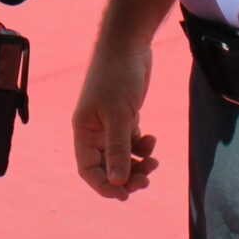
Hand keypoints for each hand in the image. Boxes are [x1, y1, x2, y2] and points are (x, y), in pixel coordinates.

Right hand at [71, 42, 158, 199]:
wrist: (128, 43)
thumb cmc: (118, 76)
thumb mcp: (119, 115)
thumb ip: (117, 149)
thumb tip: (117, 182)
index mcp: (84, 131)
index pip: (88, 170)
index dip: (104, 186)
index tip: (125, 195)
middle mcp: (93, 130)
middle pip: (107, 167)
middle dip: (126, 177)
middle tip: (146, 180)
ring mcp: (109, 124)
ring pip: (121, 156)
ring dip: (138, 164)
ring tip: (154, 161)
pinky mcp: (124, 116)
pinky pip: (131, 143)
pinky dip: (142, 147)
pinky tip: (151, 140)